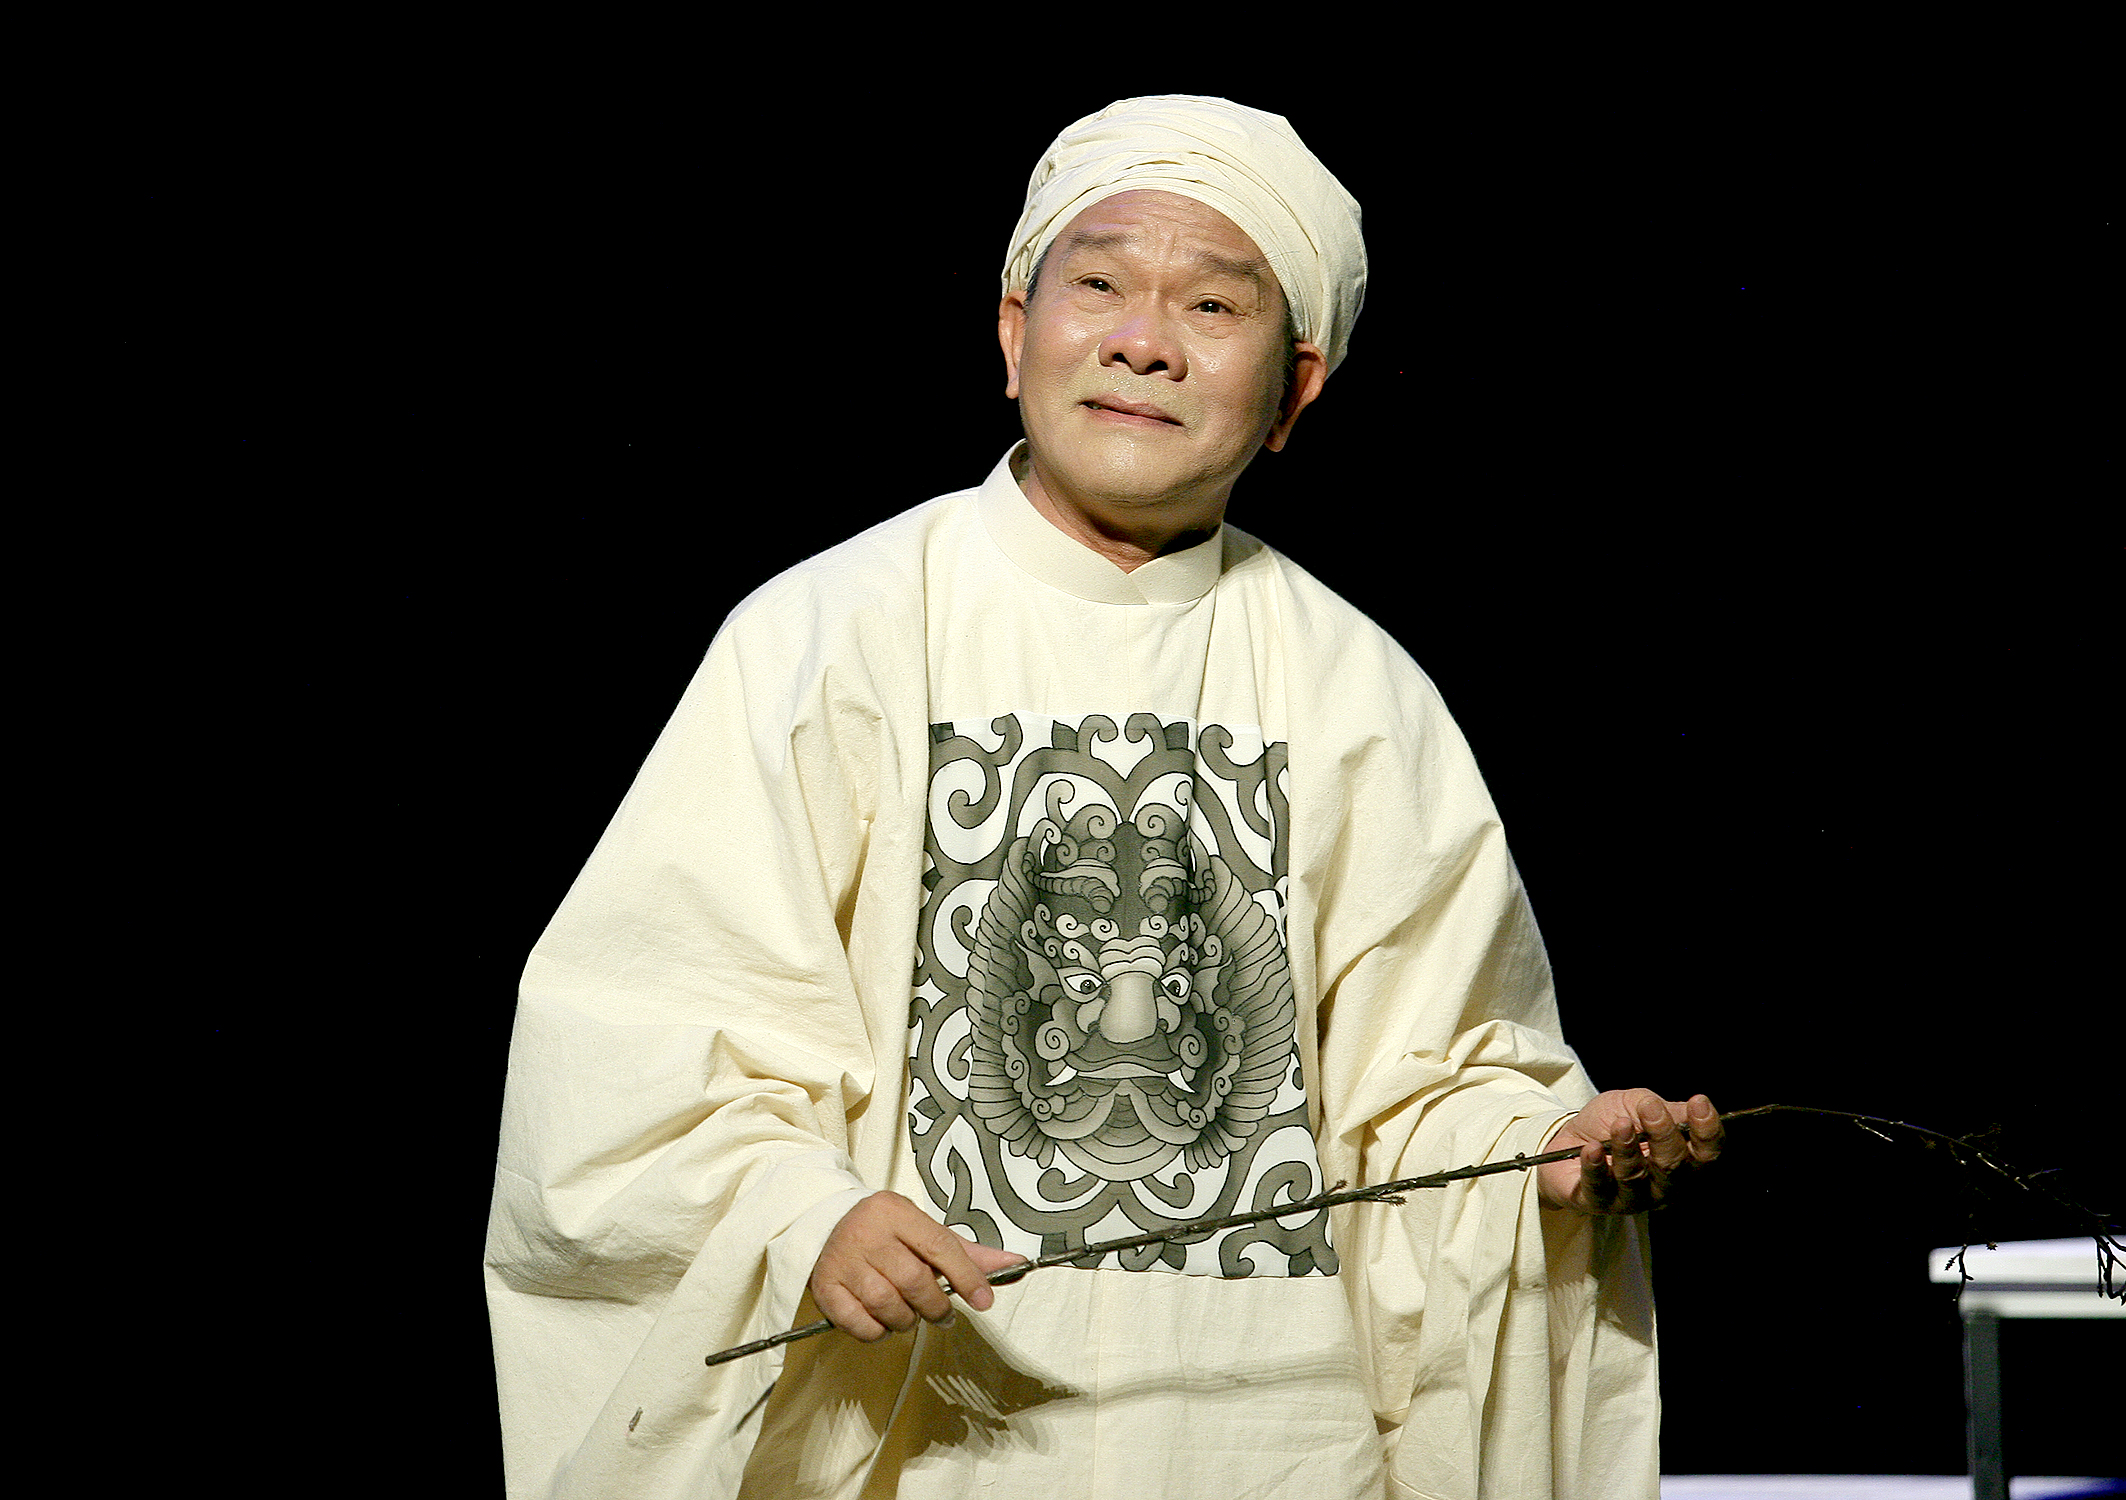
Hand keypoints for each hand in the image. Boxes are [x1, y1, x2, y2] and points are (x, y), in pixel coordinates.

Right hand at [809, 1191, 1027, 1340]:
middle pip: (913, 1280)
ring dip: (907, 1320)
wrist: (827, 1224)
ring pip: (887, 1304)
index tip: (984, 1301)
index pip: (939, 1246)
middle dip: (936, 1306)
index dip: (966, 1276)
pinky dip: (878, 1331)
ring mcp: (842, 1261)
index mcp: (896, 1212)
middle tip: (943, 1313)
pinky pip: (859, 1324)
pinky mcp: (824, 1288)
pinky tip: (884, 1321)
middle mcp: (867, 1233)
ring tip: (911, 1314)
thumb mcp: (926, 1231)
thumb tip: (1017, 1263)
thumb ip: (969, 1253)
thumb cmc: (888, 1232)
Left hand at [1538, 1090, 1722, 1214]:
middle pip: (1674, 1168)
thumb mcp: (1637, 1103)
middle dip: (1664, 1135)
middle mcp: (1663, 1185)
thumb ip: (1665, 1108)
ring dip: (1628, 1148)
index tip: (1699, 1104)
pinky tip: (1593, 1149)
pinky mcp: (1598, 1202)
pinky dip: (1596, 1166)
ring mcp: (1631, 1197)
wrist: (1566, 1137)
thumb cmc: (1610, 1122)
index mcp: (1681, 1160)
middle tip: (1649, 1109)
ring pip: (1636, 1178)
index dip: (1707, 1131)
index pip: (1706, 1153)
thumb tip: (1692, 1107)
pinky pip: (1599, 1186)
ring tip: (1619, 1125)